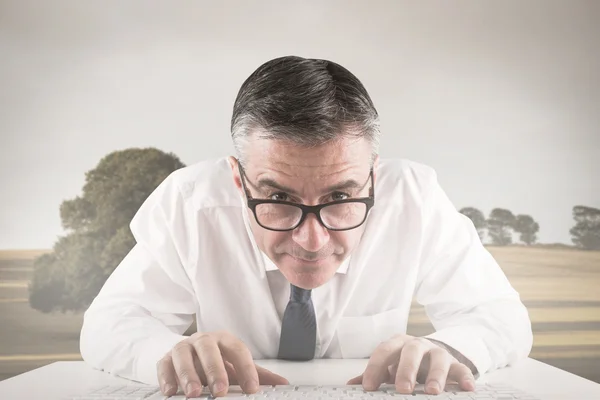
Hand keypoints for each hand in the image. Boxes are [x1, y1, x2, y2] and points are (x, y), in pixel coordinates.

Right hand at [157, 331, 288, 397]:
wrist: (189, 352)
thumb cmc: (217, 360)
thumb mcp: (236, 366)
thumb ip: (256, 374)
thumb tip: (283, 384)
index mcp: (225, 340)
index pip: (237, 350)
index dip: (246, 369)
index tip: (252, 389)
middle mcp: (203, 340)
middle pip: (208, 348)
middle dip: (214, 369)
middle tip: (220, 390)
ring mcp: (183, 347)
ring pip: (183, 354)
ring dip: (188, 374)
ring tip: (194, 393)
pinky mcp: (166, 358)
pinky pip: (164, 364)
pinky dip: (166, 377)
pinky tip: (171, 392)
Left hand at [347, 334, 475, 394]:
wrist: (433, 355)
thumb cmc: (406, 362)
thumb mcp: (390, 365)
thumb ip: (375, 374)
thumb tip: (351, 385)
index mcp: (398, 344)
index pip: (384, 351)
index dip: (375, 368)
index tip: (369, 387)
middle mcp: (418, 345)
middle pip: (411, 351)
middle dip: (406, 369)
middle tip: (403, 388)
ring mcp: (438, 353)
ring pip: (438, 358)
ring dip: (435, 375)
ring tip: (432, 391)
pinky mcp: (457, 364)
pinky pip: (463, 369)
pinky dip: (466, 378)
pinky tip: (468, 388)